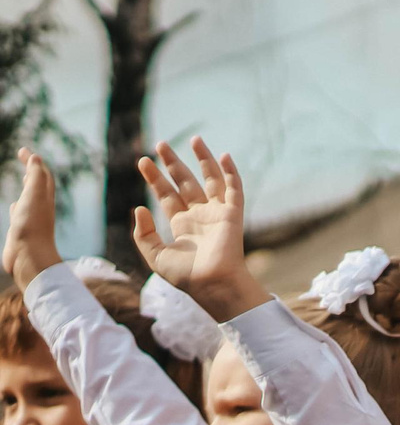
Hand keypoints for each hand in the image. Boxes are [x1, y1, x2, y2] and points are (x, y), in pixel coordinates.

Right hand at [5, 148, 63, 287]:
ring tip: (25, 179)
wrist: (29, 258)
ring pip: (30, 199)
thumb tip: (36, 158)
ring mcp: (30, 219)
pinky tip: (16, 206)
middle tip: (25, 157)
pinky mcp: (21, 231)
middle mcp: (39, 207)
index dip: (33, 161)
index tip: (22, 150)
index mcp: (44, 198)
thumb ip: (36, 177)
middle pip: (38, 184)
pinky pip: (20, 215)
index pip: (41, 174)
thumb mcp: (34, 196)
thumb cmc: (32, 226)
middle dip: (32, 170)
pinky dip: (18, 206)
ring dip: (27, 187)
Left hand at [133, 139, 266, 319]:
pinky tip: (223, 156)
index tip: (143, 161)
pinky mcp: (232, 214)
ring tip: (194, 139)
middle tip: (161, 144)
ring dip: (203, 160)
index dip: (155, 178)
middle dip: (174, 163)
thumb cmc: (186, 276)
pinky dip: (230, 173)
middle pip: (186, 182)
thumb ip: (144, 234)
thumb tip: (141, 208)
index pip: (167, 194)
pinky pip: (234, 189)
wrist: (212, 285)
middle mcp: (200, 216)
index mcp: (182, 225)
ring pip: (210, 180)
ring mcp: (217, 213)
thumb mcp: (155, 255)